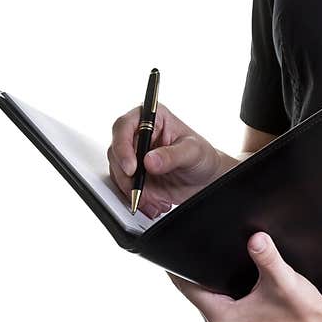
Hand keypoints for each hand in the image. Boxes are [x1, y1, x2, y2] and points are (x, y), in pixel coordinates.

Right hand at [107, 101, 227, 218]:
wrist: (205, 179)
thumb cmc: (202, 156)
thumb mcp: (192, 152)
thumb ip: (172, 155)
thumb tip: (149, 160)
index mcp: (153, 118)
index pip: (125, 126)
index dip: (123, 146)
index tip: (131, 168)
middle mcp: (140, 134)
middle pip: (116, 150)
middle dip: (125, 175)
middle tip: (139, 191)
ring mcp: (135, 155)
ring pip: (117, 171)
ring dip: (131, 189)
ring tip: (153, 199)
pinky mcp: (134, 174)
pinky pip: (124, 186)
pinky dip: (135, 198)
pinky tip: (153, 203)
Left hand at [166, 232, 321, 321]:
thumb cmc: (300, 311)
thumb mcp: (283, 279)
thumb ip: (267, 257)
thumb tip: (255, 238)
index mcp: (222, 317)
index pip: (186, 288)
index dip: (177, 266)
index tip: (172, 244)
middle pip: (193, 290)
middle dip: (192, 267)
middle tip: (193, 240)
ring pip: (205, 294)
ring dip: (205, 276)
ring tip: (207, 253)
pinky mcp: (237, 321)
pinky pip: (216, 298)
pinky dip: (217, 284)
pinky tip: (225, 270)